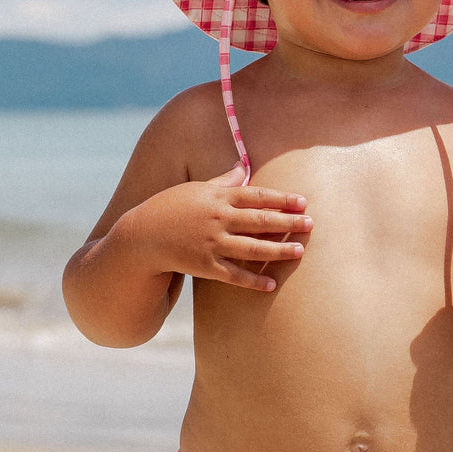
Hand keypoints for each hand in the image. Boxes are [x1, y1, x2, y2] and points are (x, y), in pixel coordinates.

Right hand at [132, 164, 311, 291]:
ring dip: (278, 250)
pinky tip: (271, 284)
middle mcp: (218, 219)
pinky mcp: (205, 267)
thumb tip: (244, 166)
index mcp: (217, 198)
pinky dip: (253, 281)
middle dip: (288, 222)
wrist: (142, 238)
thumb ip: (224, 181)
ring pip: (252, 248)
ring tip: (300, 250)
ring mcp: (212, 244)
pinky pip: (234, 275)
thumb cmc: (170, 209)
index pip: (256, 196)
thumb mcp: (197, 189)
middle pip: (260, 221)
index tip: (303, 202)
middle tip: (311, 225)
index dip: (281, 199)